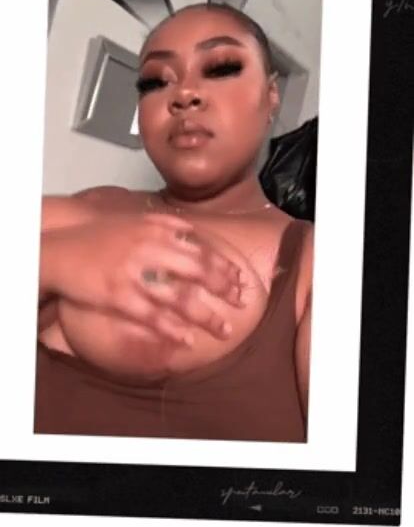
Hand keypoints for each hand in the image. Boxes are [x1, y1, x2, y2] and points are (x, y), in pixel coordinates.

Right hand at [42, 212, 243, 344]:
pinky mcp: (118, 296)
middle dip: (225, 289)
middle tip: (242, 303)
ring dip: (206, 316)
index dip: (225, 267)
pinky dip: (172, 330)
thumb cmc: (99, 235)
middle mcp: (150, 250)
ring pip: (179, 298)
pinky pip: (151, 317)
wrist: (61, 247)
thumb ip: (165, 224)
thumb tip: (192, 231)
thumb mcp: (135, 220)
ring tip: (224, 330)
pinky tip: (187, 340)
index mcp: (157, 232)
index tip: (240, 280)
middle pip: (198, 272)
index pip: (202, 249)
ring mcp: (134, 274)